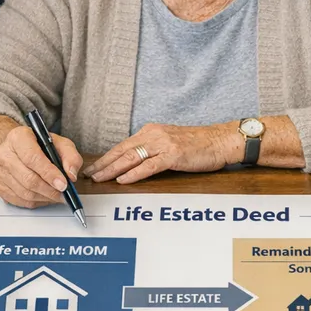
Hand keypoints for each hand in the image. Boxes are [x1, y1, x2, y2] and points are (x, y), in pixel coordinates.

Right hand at [0, 126, 83, 208]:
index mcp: (18, 137)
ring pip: (24, 193)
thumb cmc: (39, 145)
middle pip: (28, 178)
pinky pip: (19, 200)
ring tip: (57, 195)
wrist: (18, 149)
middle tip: (64, 193)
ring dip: (45, 197)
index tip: (64, 184)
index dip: (49, 173)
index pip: (32, 158)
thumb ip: (70, 156)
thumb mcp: (60, 143)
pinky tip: (45, 196)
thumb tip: (71, 175)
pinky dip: (36, 202)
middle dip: (50, 190)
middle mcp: (4, 153)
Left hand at [85, 123, 238, 183]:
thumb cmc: (199, 145)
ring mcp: (163, 144)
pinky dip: (134, 173)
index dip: (107, 157)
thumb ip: (153, 150)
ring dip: (112, 168)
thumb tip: (135, 163)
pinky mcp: (173, 155)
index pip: (123, 145)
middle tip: (89, 174)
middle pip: (122, 150)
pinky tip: (123, 179)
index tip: (93, 167)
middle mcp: (154, 135)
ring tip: (99, 177)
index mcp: (151, 131)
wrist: (221, 140)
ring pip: (131, 157)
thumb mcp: (171, 143)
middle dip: (104, 163)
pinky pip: (149, 166)